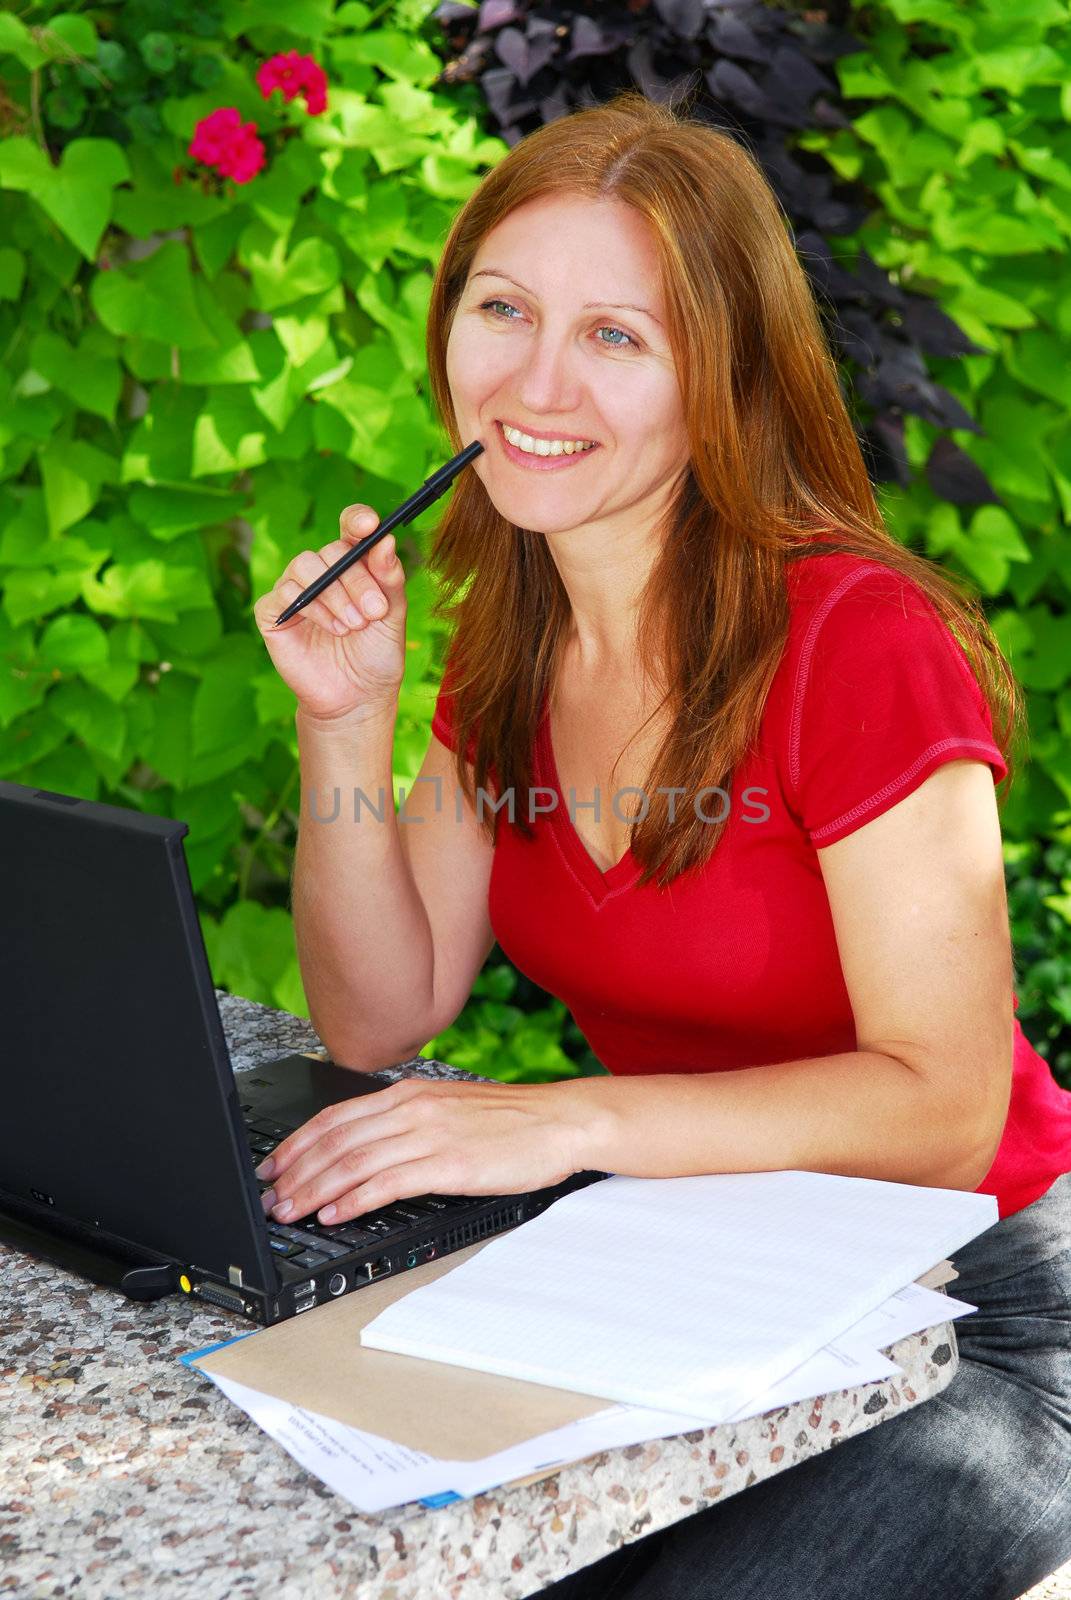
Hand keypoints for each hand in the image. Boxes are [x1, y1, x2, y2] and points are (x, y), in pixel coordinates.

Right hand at [252, 504, 407, 723]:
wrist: (357, 697)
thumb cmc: (376, 655)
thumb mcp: (392, 615)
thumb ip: (389, 578)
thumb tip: (385, 540)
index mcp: (353, 565)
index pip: (350, 528)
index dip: (357, 519)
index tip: (370, 525)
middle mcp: (322, 572)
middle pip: (332, 551)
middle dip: (356, 580)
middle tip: (373, 612)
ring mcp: (295, 589)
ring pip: (305, 566)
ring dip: (334, 595)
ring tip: (353, 626)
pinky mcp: (273, 612)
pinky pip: (285, 593)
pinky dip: (313, 609)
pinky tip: (333, 630)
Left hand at [255, 1078, 588, 1225]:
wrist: (560, 1122)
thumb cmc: (511, 1122)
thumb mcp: (449, 1109)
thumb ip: (407, 1122)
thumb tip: (367, 1148)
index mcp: (408, 1094)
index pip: (335, 1117)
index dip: (297, 1143)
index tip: (274, 1165)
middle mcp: (411, 1109)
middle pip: (335, 1140)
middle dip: (296, 1172)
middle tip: (271, 1198)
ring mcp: (428, 1135)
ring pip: (352, 1162)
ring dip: (314, 1190)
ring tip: (291, 1212)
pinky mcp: (447, 1164)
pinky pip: (386, 1183)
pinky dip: (353, 1200)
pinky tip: (335, 1215)